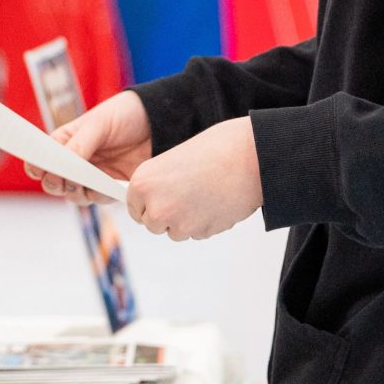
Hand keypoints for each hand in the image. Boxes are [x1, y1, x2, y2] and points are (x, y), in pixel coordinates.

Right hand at [33, 90, 152, 203]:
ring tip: (82, 184)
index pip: (41, 158)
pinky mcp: (111, 186)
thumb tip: (61, 165)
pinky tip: (104, 187)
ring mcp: (93, 175)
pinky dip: (98, 196)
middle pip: (54, 182)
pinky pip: (98, 198)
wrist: (160, 122)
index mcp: (65, 142)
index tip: (39, 169)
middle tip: (61, 179)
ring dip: (74, 193)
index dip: (36, 166)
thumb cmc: (125, 115)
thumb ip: (79, 144)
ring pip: (73, 195)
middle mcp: (75, 161)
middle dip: (54, 183)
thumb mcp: (99, 124)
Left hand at [124, 117, 264, 241]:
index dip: (149, 202)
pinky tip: (215, 202)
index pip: (134, 207)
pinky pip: (197, 233)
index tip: (160, 196)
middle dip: (166, 215)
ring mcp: (178, 223)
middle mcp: (156, 206)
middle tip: (185, 195)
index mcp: (142, 183)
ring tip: (203, 195)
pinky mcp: (201, 232)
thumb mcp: (173, 160)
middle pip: (152, 224)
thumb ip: (159, 183)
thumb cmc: (216, 150)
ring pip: (175, 232)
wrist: (250, 158)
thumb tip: (155, 200)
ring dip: (186, 220)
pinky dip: (204, 223)